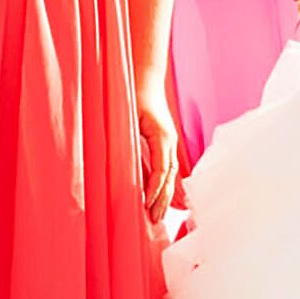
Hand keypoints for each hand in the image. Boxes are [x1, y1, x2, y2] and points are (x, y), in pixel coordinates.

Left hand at [134, 83, 180, 221]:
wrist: (144, 77)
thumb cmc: (131, 96)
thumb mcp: (128, 121)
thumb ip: (130, 146)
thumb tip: (127, 171)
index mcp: (161, 136)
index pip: (161, 170)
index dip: (155, 189)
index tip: (147, 206)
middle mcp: (169, 141)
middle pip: (170, 176)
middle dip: (163, 199)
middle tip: (154, 221)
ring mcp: (170, 141)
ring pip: (171, 174)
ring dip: (166, 195)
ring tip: (160, 216)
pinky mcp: (166, 141)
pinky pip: (169, 168)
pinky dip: (168, 185)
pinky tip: (171, 199)